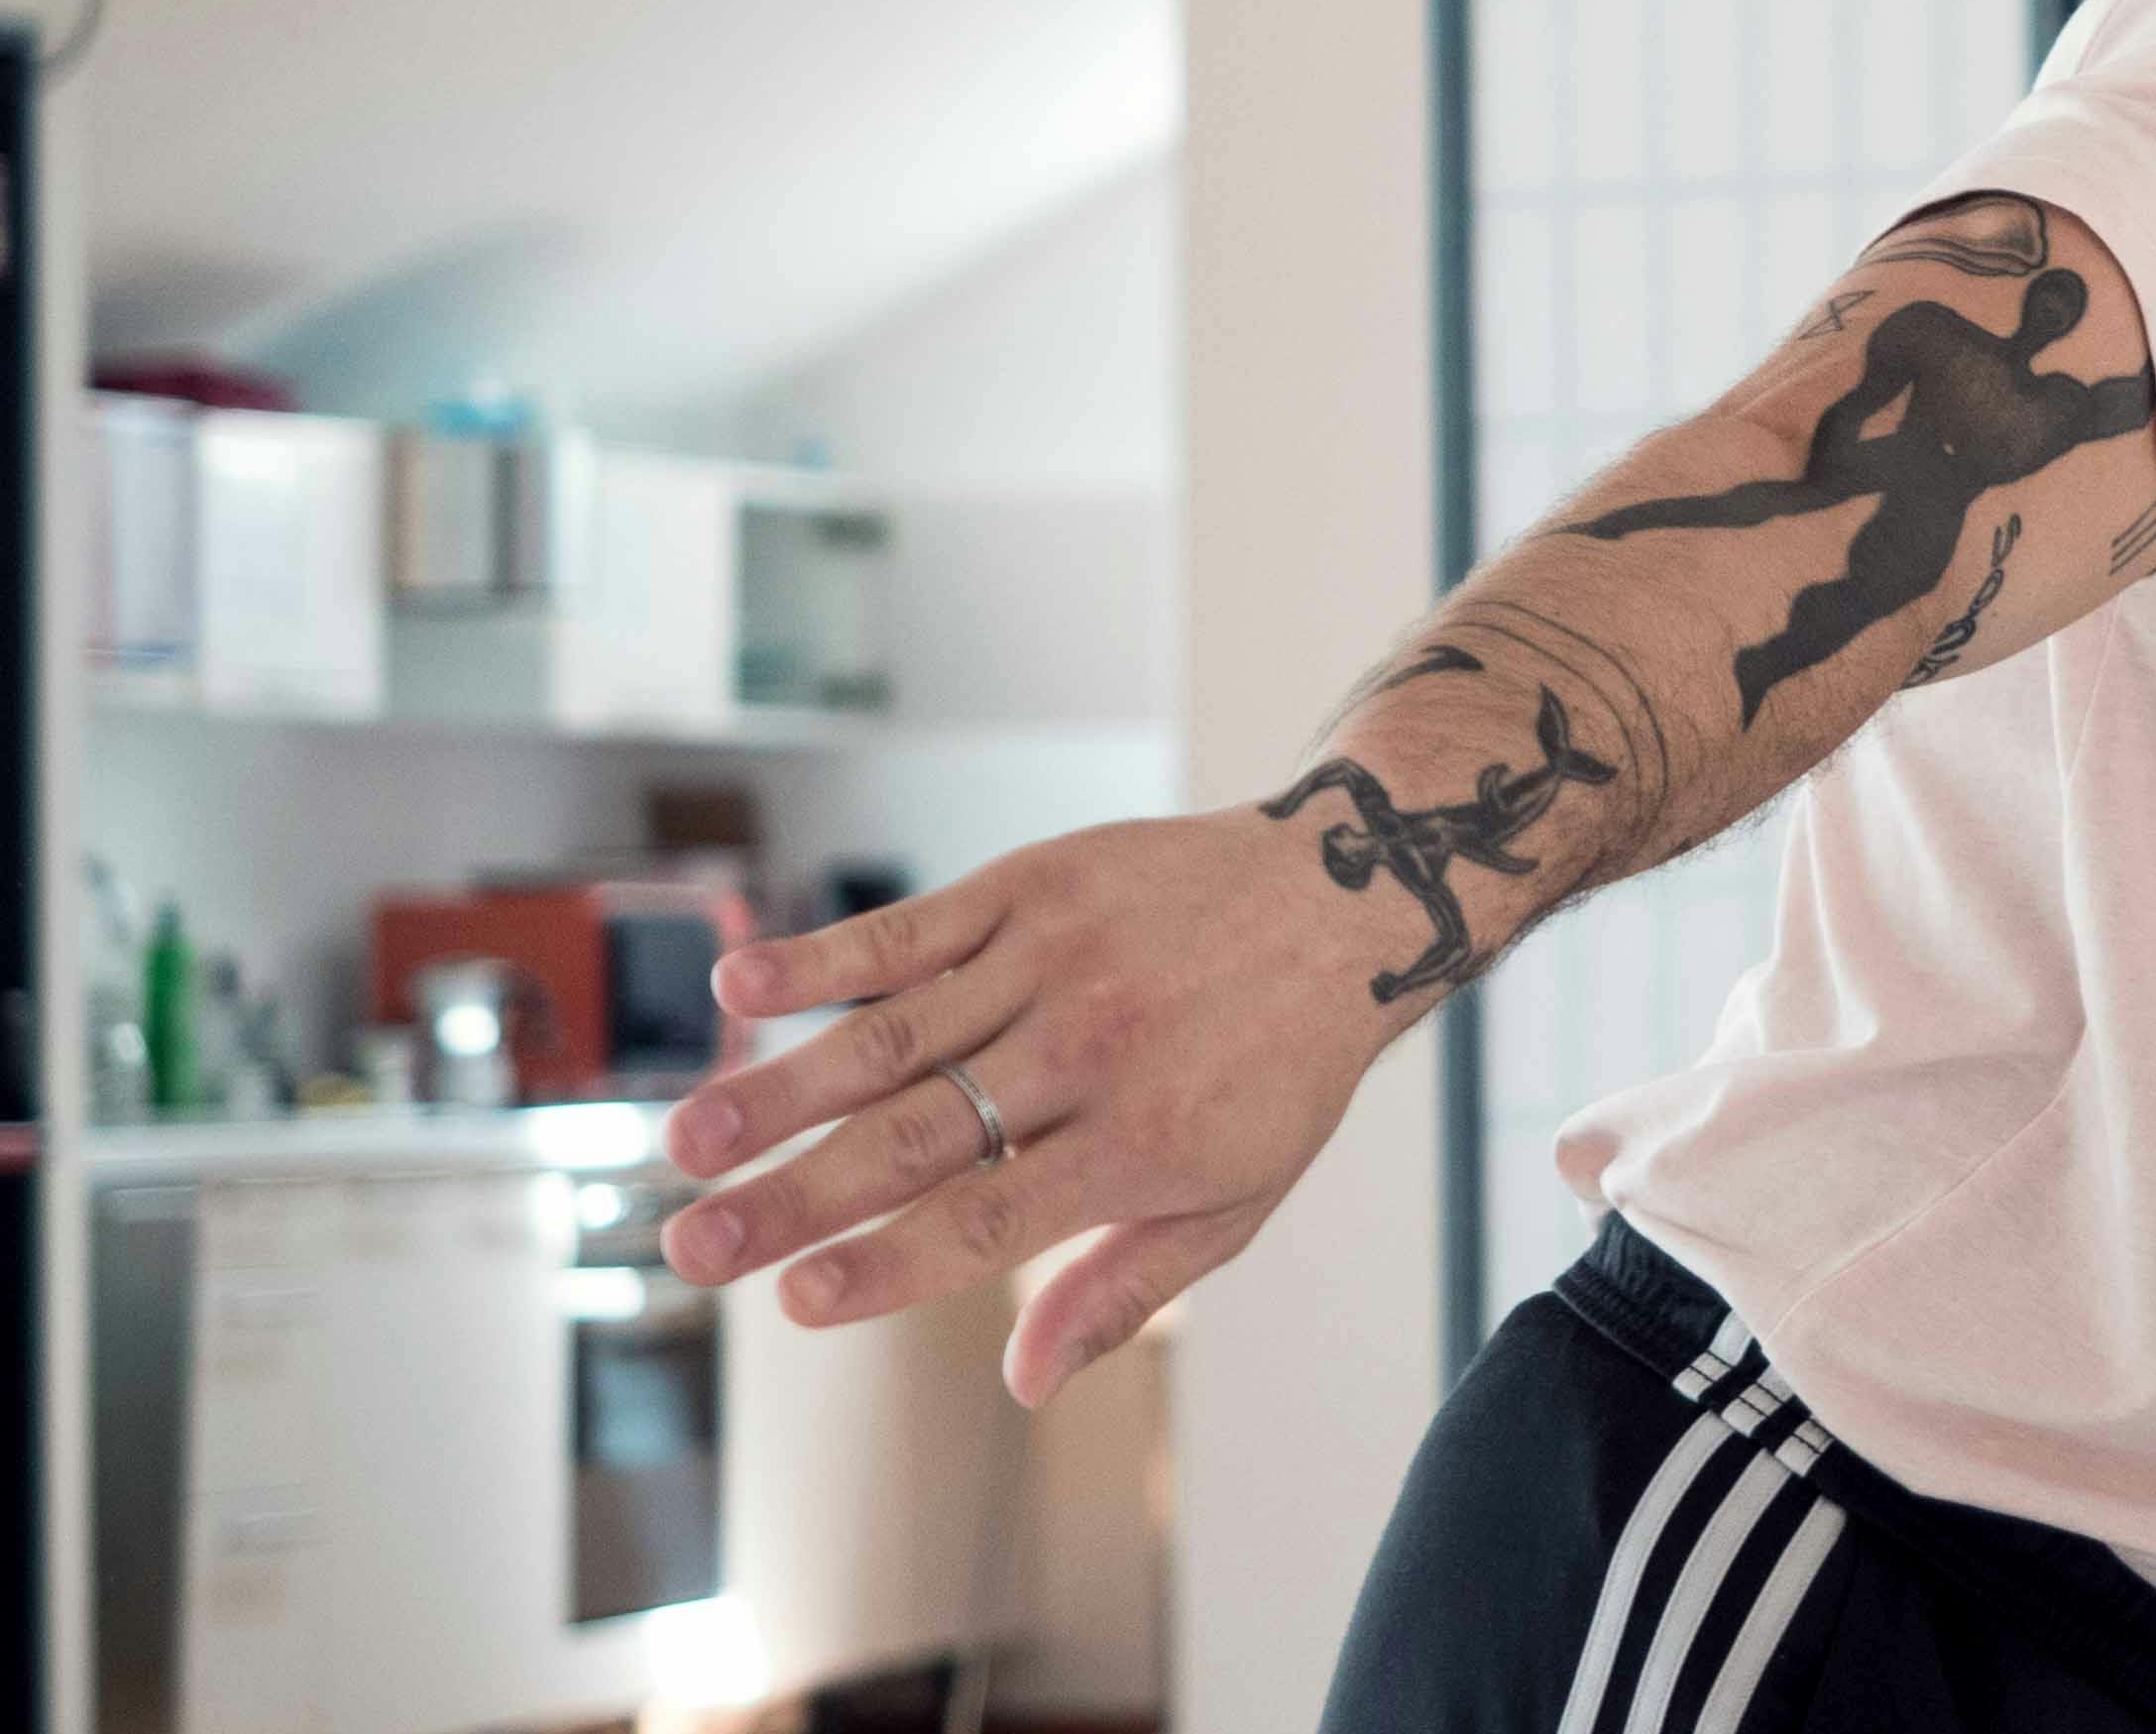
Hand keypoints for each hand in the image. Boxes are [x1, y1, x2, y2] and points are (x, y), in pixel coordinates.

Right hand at [656, 808, 1415, 1403]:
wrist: (1352, 894)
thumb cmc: (1282, 1066)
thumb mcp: (1239, 1196)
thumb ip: (1124, 1289)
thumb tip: (1025, 1383)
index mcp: (1141, 1140)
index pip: (989, 1219)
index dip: (889, 1265)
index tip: (794, 1302)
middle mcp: (1091, 1050)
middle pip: (918, 1137)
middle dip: (795, 1198)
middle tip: (689, 1249)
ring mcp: (1056, 961)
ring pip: (895, 1036)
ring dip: (779, 1089)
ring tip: (687, 1142)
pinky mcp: (1033, 887)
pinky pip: (914, 930)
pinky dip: (826, 958)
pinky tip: (741, 986)